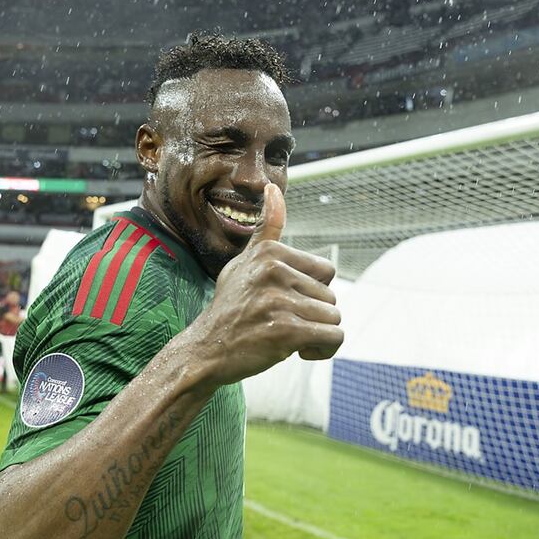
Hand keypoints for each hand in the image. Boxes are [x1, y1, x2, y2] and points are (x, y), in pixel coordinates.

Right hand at [185, 183, 343, 386]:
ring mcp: (279, 301)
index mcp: (270, 252)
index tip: (283, 301)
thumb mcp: (243, 263)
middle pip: (330, 297)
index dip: (309, 291)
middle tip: (279, 322)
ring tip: (285, 336)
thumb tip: (273, 187)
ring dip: (315, 333)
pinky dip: (321, 349)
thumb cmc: (230, 307)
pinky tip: (297, 351)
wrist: (206, 350)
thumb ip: (266, 230)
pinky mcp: (286, 331)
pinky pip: (332, 338)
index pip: (325, 271)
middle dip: (311, 314)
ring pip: (332, 318)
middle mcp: (274, 271)